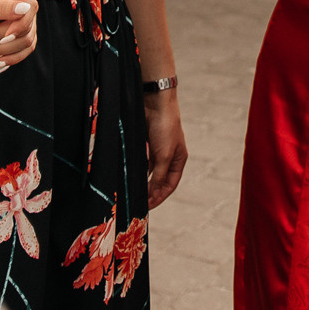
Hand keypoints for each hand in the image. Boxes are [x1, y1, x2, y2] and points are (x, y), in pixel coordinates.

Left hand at [0, 0, 38, 68]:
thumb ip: (3, 8)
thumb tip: (26, 8)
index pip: (30, 7)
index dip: (21, 24)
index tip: (5, 37)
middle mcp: (24, 1)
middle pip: (27, 26)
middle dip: (3, 38)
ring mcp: (27, 19)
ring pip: (27, 40)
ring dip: (3, 49)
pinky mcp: (25, 34)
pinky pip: (26, 49)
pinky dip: (11, 58)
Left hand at [144, 87, 187, 209]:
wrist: (154, 103)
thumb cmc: (165, 128)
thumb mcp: (164, 156)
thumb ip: (159, 176)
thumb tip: (153, 193)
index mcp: (179, 159)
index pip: (170, 184)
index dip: (160, 196)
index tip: (148, 206)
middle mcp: (168, 156)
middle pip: (159, 180)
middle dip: (150, 191)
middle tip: (138, 202)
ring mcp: (156, 150)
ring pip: (148, 172)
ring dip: (142, 180)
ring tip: (132, 190)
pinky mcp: (145, 144)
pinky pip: (140, 161)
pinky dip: (136, 169)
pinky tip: (129, 174)